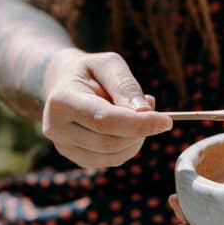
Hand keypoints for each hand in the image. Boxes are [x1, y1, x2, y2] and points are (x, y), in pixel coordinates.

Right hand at [42, 49, 172, 167]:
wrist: (63, 84)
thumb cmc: (90, 71)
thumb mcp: (108, 64)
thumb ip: (125, 85)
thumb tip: (145, 112)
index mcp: (61, 102)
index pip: (104, 121)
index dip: (138, 124)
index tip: (167, 121)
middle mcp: (56, 129)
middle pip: (110, 142)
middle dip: (140, 130)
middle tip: (151, 107)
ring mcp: (64, 147)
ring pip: (113, 156)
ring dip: (137, 139)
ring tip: (137, 113)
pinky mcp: (76, 158)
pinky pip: (112, 161)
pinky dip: (129, 146)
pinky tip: (127, 128)